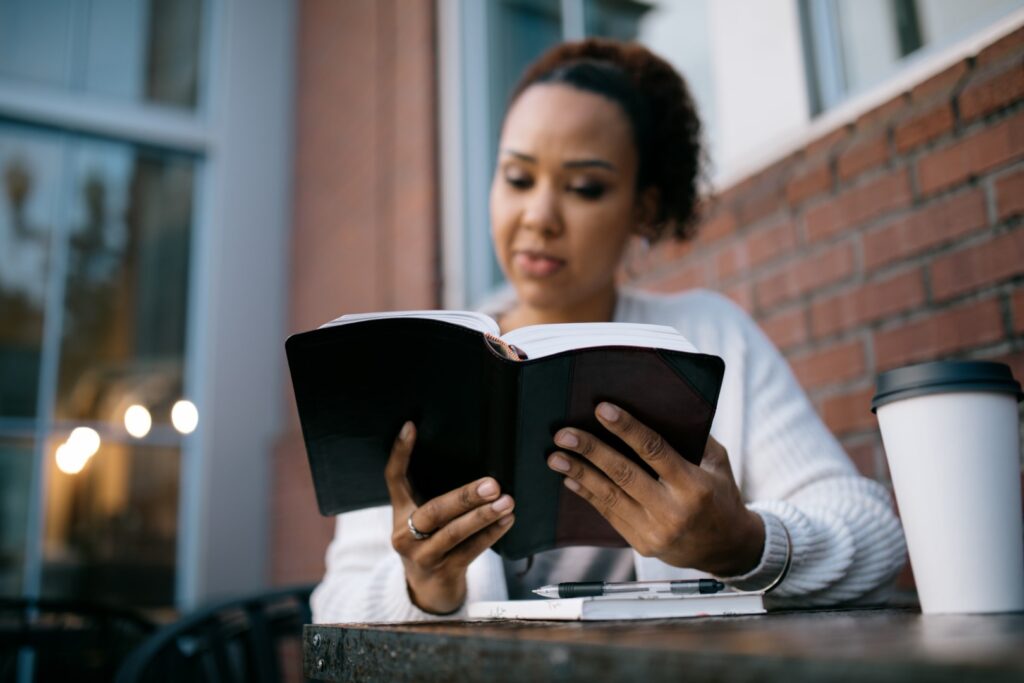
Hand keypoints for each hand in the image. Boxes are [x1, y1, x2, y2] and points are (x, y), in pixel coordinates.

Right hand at [385, 421, 515, 613]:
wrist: (428, 591)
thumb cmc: (431, 542)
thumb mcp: (421, 517)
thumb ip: (431, 491)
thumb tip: (468, 452)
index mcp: (399, 513)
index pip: (394, 479)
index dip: (400, 453)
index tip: (411, 426)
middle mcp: (404, 534)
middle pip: (433, 511)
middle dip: (465, 496)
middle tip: (493, 484)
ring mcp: (422, 556)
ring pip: (453, 534)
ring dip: (483, 517)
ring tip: (507, 501)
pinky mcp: (443, 572)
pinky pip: (470, 551)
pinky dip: (490, 535)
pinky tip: (507, 521)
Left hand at [547, 403, 763, 576]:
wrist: (727, 550)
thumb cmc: (721, 497)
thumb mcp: (717, 464)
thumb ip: (693, 438)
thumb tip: (659, 406)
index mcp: (694, 486)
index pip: (655, 451)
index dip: (627, 429)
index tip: (602, 409)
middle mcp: (673, 511)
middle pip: (624, 474)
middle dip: (591, 450)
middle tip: (564, 434)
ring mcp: (655, 531)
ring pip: (610, 496)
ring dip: (579, 473)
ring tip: (555, 455)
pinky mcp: (641, 544)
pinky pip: (608, 514)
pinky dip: (587, 494)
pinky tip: (570, 477)